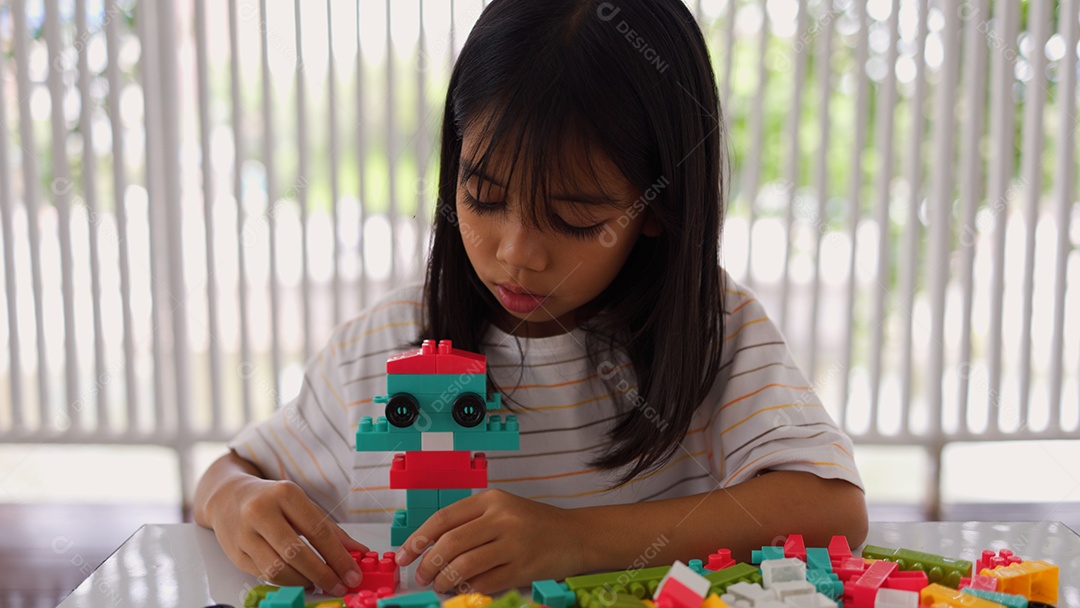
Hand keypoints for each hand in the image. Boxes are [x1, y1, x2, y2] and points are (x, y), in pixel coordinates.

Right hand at [206, 476, 367, 594]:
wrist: (227, 497)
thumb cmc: (271, 500)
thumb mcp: (303, 506)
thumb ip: (331, 530)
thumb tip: (358, 551)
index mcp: (285, 494)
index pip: (318, 530)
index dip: (338, 557)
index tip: (352, 574)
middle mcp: (261, 511)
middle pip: (296, 552)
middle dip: (322, 574)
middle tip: (338, 585)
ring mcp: (244, 533)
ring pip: (278, 568)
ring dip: (303, 581)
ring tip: (317, 582)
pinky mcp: (235, 553)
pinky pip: (264, 575)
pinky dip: (286, 581)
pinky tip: (298, 579)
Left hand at [394, 489, 585, 593]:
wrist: (576, 534)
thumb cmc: (535, 524)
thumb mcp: (503, 510)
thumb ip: (471, 523)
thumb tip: (432, 547)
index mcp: (491, 499)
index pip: (444, 518)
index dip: (419, 538)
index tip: (404, 555)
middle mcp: (501, 517)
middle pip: (451, 543)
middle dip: (429, 564)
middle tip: (422, 577)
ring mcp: (513, 542)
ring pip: (464, 565)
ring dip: (445, 580)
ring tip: (441, 586)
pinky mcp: (523, 567)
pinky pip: (485, 582)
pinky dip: (468, 590)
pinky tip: (463, 591)